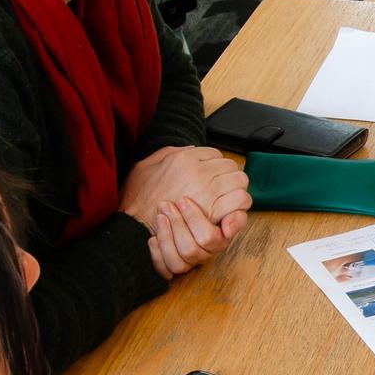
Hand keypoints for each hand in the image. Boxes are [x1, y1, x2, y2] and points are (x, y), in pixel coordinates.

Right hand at [122, 146, 250, 238]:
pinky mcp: (212, 212)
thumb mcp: (145, 166)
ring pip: (240, 181)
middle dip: (229, 176)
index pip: (215, 153)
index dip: (216, 165)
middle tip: (224, 188)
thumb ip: (168, 153)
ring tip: (229, 199)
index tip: (213, 175)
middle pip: (230, 166)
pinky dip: (239, 205)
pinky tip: (231, 211)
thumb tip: (191, 149)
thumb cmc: (136, 199)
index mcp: (183, 159)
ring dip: (237, 189)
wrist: (134, 226)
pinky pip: (240, 201)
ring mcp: (207, 191)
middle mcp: (198, 172)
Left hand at [147, 198, 231, 280]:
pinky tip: (152, 238)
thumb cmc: (200, 201)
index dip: (194, 219)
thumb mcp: (219, 199)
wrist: (178, 206)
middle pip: (191, 250)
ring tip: (159, 217)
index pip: (208, 238)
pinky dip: (157, 254)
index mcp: (219, 240)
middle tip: (166, 205)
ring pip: (178, 263)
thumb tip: (228, 230)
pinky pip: (165, 270)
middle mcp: (204, 254)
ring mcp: (189, 263)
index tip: (182, 200)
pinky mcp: (172, 267)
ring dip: (166, 237)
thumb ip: (233, 208)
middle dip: (176, 225)